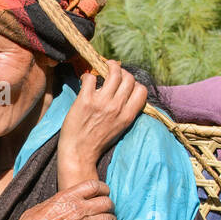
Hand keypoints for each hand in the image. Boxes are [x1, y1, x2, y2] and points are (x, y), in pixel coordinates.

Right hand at [20, 179, 116, 219]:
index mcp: (68, 195)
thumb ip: (62, 200)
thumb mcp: (47, 203)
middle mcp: (78, 207)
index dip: (104, 189)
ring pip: (108, 218)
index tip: (105, 192)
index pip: (95, 185)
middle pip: (106, 202)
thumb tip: (68, 201)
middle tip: (109, 209)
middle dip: (110, 205)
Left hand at [57, 61, 147, 186]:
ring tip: (104, 66)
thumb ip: (125, 111)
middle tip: (113, 72)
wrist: (79, 153)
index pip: (141, 90)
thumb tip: (125, 94)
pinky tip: (85, 80)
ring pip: (113, 72)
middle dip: (122, 72)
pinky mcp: (85, 100)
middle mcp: (117, 107)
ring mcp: (101, 103)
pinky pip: (90, 77)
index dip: (134, 84)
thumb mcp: (120, 128)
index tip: (125, 85)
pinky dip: (88, 76)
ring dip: (109, 66)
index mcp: (128, 115)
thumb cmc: (98, 142)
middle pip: (128, 78)